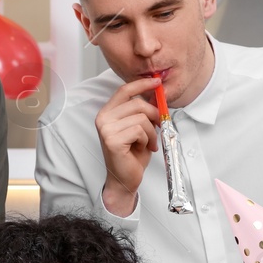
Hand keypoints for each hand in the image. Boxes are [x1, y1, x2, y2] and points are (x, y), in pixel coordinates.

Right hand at [95, 75, 163, 215]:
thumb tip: (156, 94)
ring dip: (151, 132)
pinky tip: (143, 148)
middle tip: (158, 127)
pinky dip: (147, 140)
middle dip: (154, 115)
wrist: (125, 179)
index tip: (157, 82)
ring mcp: (106, 129)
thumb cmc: (132, 155)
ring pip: (141, 118)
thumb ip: (143, 111)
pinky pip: (139, 130)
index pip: (124, 90)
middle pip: (137, 104)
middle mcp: (103, 119)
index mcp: (107, 113)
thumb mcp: (139, 128)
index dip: (142, 83)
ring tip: (148, 143)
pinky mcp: (113, 140)